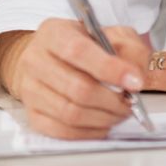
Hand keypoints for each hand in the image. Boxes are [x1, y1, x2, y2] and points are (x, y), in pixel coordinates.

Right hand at [0, 19, 150, 139]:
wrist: (48, 59)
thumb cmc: (82, 46)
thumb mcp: (109, 33)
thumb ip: (128, 48)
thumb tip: (136, 76)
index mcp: (54, 32)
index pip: (79, 51)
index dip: (109, 69)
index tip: (135, 82)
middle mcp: (36, 59)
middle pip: (77, 88)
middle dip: (112, 100)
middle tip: (131, 102)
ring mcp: (30, 89)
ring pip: (71, 113)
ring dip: (104, 118)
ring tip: (119, 112)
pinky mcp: (32, 114)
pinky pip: (62, 131)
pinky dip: (89, 132)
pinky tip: (102, 123)